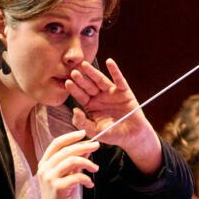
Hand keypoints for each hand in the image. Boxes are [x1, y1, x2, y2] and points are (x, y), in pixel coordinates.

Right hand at [21, 129, 99, 198]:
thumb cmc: (60, 196)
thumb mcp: (67, 176)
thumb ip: (74, 162)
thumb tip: (87, 147)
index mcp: (45, 163)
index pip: (57, 143)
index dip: (71, 137)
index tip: (84, 134)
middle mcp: (45, 168)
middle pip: (66, 150)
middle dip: (84, 146)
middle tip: (96, 146)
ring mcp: (50, 178)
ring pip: (72, 161)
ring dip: (87, 163)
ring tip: (95, 169)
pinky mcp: (58, 187)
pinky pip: (76, 176)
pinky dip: (86, 179)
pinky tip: (90, 184)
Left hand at [66, 58, 161, 173]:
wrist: (131, 136)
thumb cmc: (111, 134)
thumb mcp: (94, 131)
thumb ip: (82, 123)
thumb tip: (74, 110)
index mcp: (90, 105)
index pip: (80, 95)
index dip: (74, 89)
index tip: (67, 83)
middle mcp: (99, 97)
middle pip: (88, 86)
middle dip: (81, 79)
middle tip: (74, 72)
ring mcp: (111, 92)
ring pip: (100, 80)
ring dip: (93, 72)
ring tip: (85, 65)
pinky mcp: (124, 91)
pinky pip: (119, 79)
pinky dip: (114, 70)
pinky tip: (109, 62)